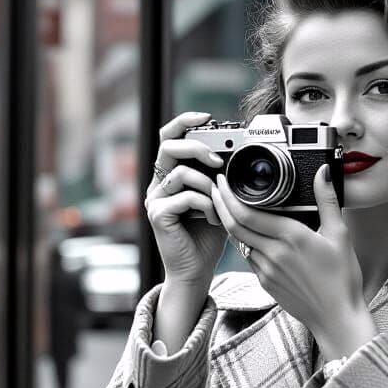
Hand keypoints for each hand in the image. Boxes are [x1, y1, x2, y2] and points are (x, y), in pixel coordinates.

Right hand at [145, 112, 227, 288]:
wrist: (197, 270)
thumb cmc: (208, 236)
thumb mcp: (217, 198)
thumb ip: (217, 176)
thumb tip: (232, 151)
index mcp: (169, 176)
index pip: (169, 137)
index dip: (184, 121)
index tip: (208, 117)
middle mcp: (158, 184)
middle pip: (168, 145)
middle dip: (197, 146)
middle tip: (219, 161)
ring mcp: (154, 199)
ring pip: (181, 172)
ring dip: (208, 186)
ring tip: (219, 205)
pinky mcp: (157, 215)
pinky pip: (184, 196)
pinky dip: (205, 205)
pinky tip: (213, 218)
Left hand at [211, 165, 376, 358]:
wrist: (336, 318)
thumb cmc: (342, 279)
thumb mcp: (340, 235)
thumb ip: (327, 201)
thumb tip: (323, 173)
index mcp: (290, 237)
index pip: (246, 213)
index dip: (228, 196)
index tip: (222, 182)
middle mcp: (273, 253)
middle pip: (234, 225)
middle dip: (221, 205)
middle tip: (216, 189)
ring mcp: (266, 270)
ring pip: (240, 242)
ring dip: (232, 224)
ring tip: (231, 209)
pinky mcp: (266, 283)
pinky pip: (249, 258)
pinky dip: (246, 243)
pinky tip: (252, 237)